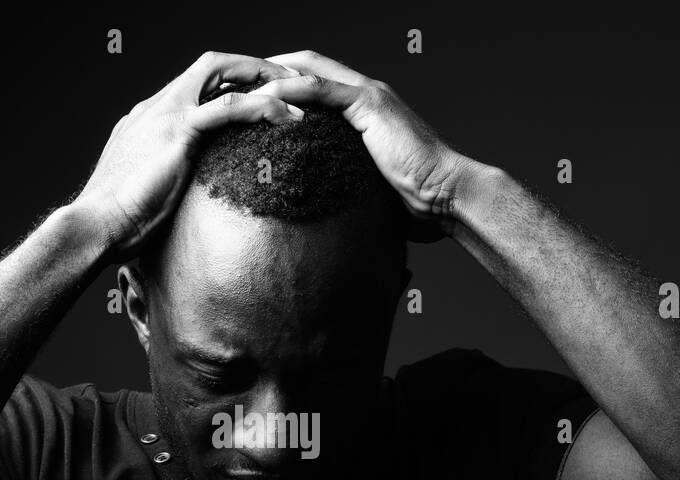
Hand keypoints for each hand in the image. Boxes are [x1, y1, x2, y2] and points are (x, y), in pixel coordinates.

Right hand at [73, 52, 302, 260]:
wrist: (94, 225)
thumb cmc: (117, 220)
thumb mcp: (146, 189)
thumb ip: (165, 177)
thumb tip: (183, 196)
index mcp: (149, 117)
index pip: (197, 85)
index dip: (232, 85)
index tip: (262, 98)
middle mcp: (157, 106)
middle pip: (211, 64)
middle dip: (252, 67)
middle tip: (289, 84)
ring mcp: (166, 114)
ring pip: (222, 72)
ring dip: (263, 77)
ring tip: (300, 93)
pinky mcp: (177, 132)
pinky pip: (228, 107)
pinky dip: (261, 107)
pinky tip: (287, 117)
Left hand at [253, 50, 473, 241]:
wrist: (445, 194)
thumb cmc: (416, 200)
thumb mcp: (371, 187)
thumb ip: (348, 184)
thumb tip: (327, 215)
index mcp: (366, 108)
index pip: (316, 81)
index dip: (282, 82)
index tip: (250, 96)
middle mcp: (366, 92)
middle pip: (306, 64)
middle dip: (268, 69)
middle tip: (234, 83)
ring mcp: (368, 94)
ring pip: (307, 70)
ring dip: (271, 75)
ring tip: (238, 88)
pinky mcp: (369, 104)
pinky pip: (319, 88)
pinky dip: (288, 90)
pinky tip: (262, 98)